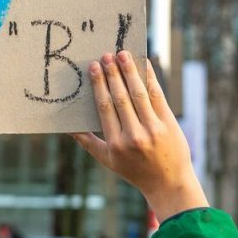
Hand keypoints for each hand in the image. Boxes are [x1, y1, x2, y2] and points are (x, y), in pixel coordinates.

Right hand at [73, 51, 207, 220]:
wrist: (169, 183)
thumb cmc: (134, 171)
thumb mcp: (107, 161)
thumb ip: (88, 142)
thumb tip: (67, 127)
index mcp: (116, 143)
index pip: (105, 107)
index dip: (100, 85)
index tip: (94, 68)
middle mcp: (134, 135)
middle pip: (121, 97)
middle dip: (113, 74)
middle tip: (106, 55)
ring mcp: (153, 129)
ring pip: (139, 94)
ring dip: (130, 72)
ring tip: (123, 55)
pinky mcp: (169, 123)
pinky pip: (158, 96)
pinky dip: (150, 79)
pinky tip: (145, 65)